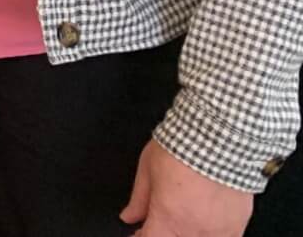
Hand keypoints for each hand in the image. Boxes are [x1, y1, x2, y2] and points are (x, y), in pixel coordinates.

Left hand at [121, 141, 252, 235]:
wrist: (220, 139)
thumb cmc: (183, 149)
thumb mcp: (148, 168)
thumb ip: (139, 198)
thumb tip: (129, 215)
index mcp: (167, 217)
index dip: (140, 236)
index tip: (138, 232)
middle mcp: (193, 230)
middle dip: (162, 233)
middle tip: (159, 223)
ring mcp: (217, 231)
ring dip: (186, 233)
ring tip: (182, 219)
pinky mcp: (237, 226)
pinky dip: (210, 235)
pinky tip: (204, 224)